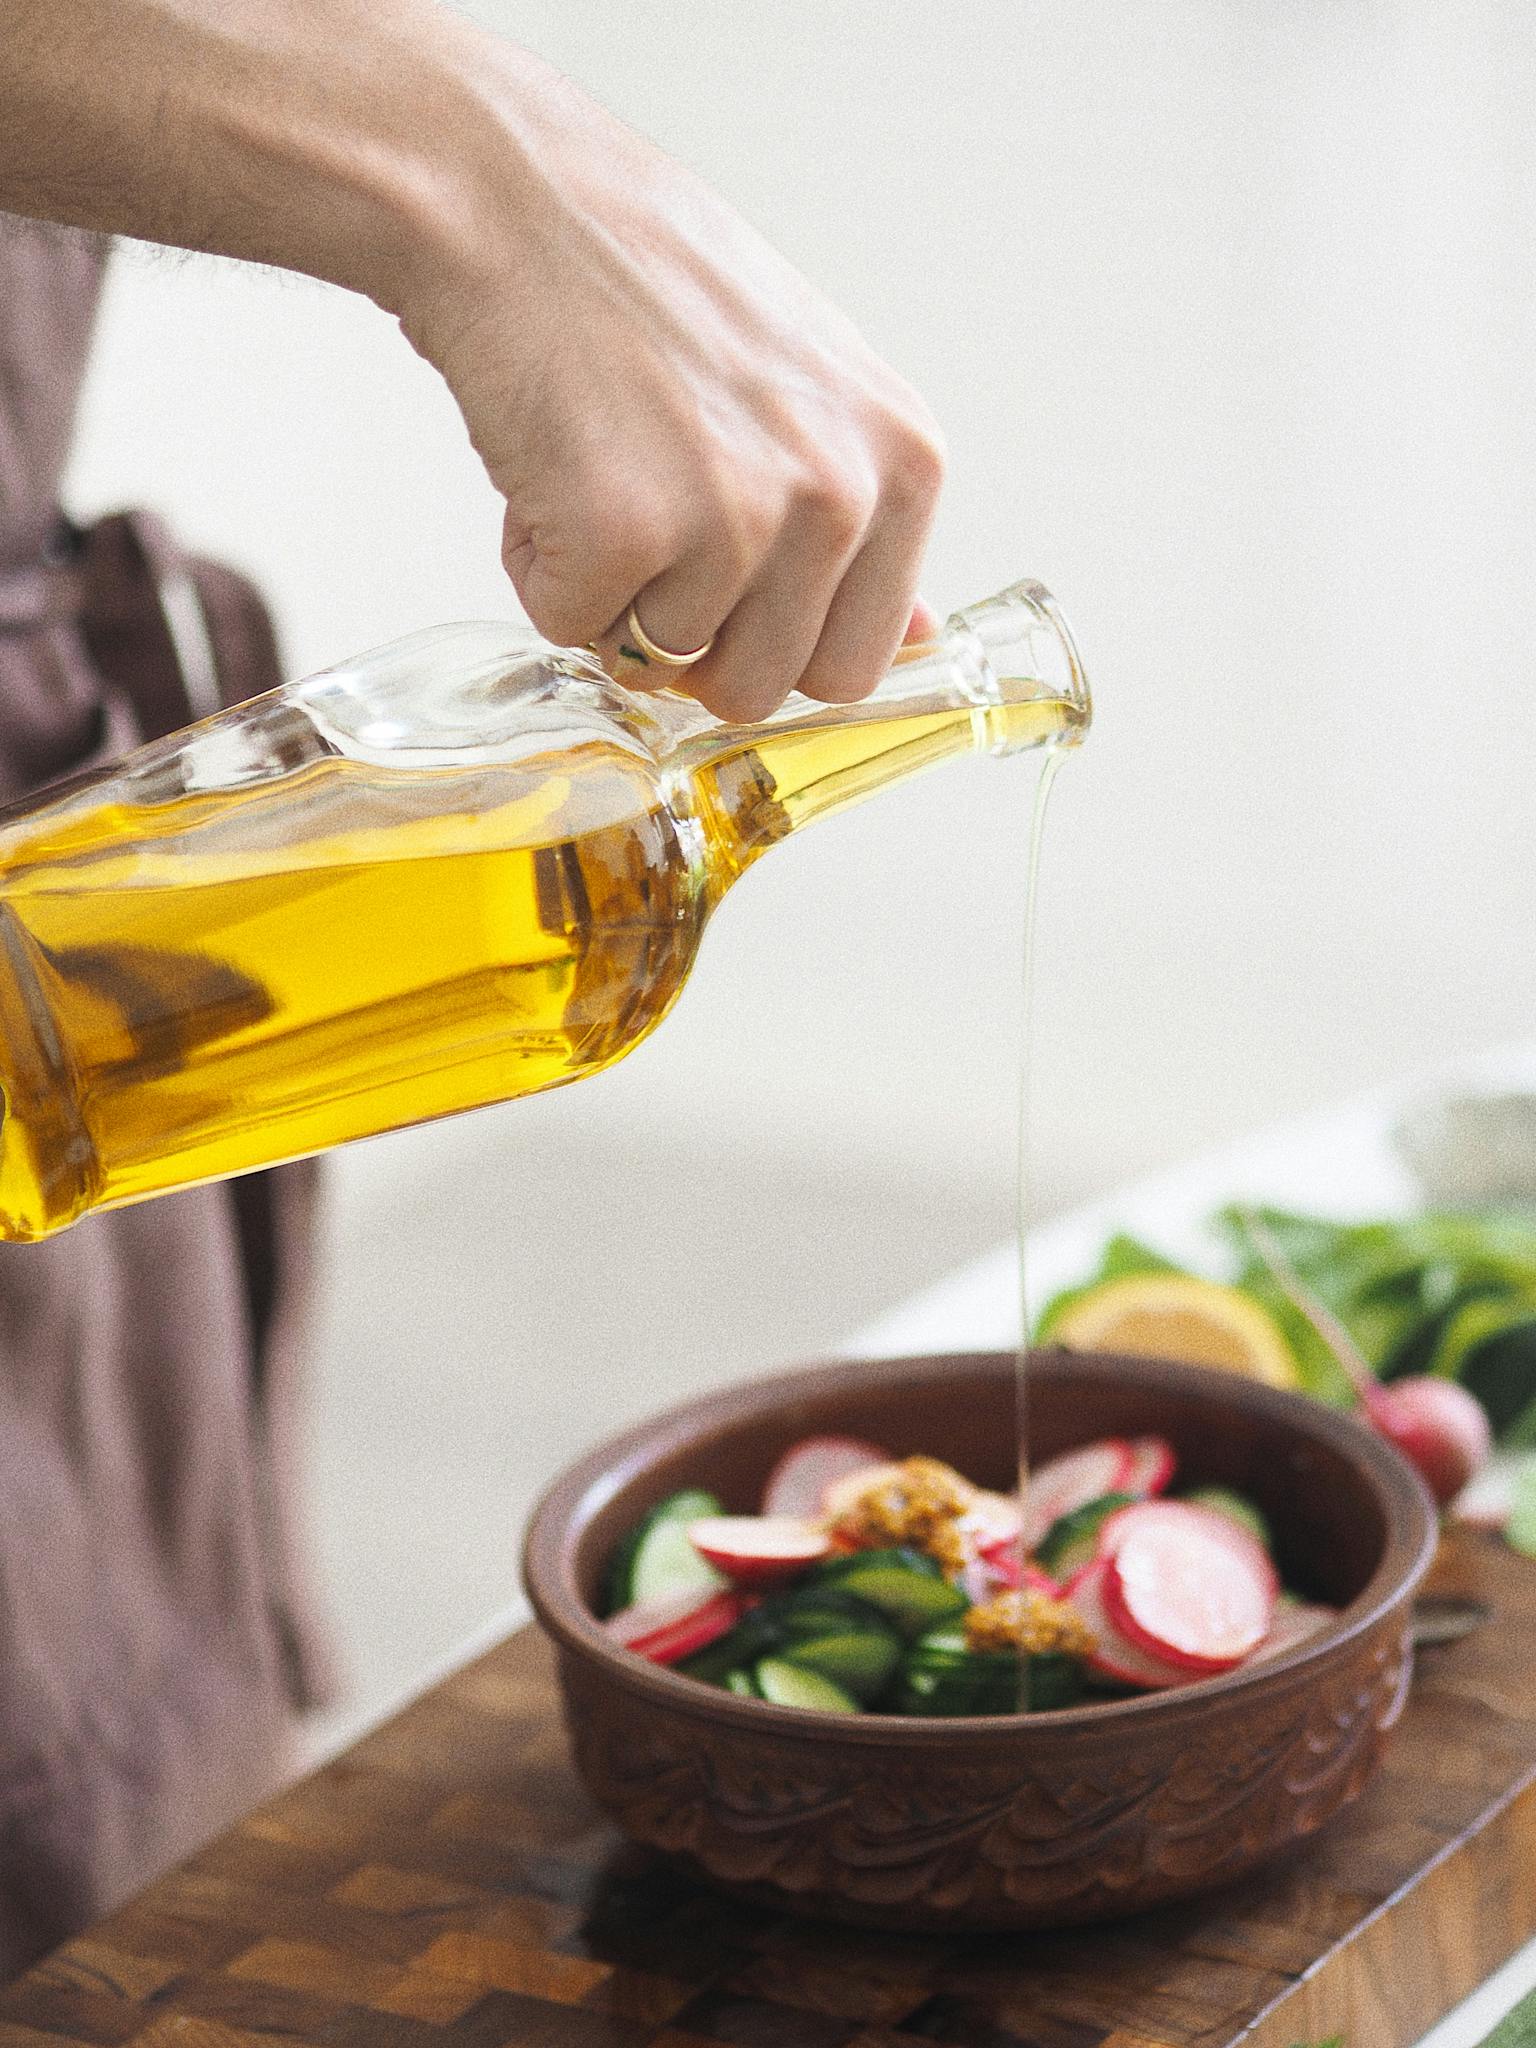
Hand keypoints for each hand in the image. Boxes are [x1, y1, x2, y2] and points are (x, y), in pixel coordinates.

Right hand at [393, 34, 944, 721]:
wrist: (519, 202)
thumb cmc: (655, 287)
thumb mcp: (814, 392)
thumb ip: (867, 524)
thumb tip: (920, 638)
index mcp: (903, 467)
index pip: (854, 665)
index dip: (769, 646)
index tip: (725, 592)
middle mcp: (837, 497)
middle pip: (759, 688)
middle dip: (686, 639)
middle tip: (647, 525)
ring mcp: (735, 518)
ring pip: (661, 666)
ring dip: (607, 595)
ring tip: (597, 475)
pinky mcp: (624, 532)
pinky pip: (571, 628)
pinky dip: (538, 570)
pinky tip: (548, 470)